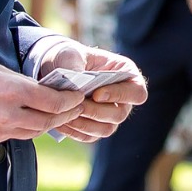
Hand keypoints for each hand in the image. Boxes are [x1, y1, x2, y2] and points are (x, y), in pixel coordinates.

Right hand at [0, 62, 87, 146]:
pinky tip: (35, 121)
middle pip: (49, 120)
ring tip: (61, 115)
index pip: (53, 102)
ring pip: (36, 132)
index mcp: (13, 92)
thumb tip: (45, 91)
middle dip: (67, 114)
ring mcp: (1, 130)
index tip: (78, 96)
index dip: (70, 100)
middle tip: (77, 108)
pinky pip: (18, 136)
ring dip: (51, 124)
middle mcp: (9, 114)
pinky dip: (30, 129)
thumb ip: (23, 83)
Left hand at [31, 41, 148, 143]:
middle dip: (96, 112)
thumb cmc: (68, 57)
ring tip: (67, 114)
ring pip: (106, 129)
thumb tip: (75, 83)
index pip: (137, 92)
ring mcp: (110, 114)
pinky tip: (61, 122)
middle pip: (120, 114)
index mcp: (127, 74)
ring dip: (86, 124)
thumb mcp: (69, 54)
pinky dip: (76, 131)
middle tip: (76, 106)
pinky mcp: (95, 127)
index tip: (96, 94)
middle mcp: (123, 98)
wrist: (54, 69)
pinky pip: (90, 136)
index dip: (119, 95)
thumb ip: (73, 65)